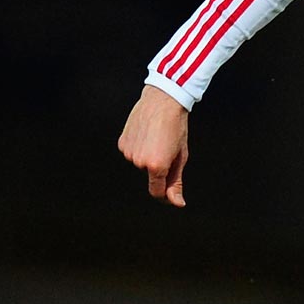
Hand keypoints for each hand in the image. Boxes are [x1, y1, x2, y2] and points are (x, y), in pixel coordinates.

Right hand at [118, 85, 190, 206]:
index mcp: (156, 166)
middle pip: (149, 175)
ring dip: (147, 156)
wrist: (163, 100)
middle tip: (167, 148)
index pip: (156, 192)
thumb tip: (177, 203)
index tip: (169, 188)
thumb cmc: (176, 127)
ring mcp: (128, 152)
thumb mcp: (180, 156)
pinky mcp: (122, 143)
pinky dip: (138, 146)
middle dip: (158, 167)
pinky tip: (146, 133)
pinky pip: (131, 151)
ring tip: (157, 138)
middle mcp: (139, 162)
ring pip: (139, 163)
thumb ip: (176, 182)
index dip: (164, 192)